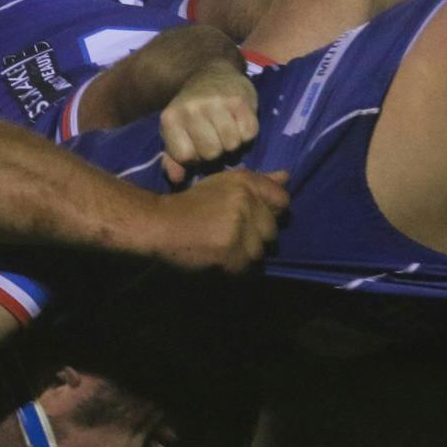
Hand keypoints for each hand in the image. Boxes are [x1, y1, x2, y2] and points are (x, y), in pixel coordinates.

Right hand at [152, 169, 288, 273]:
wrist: (159, 225)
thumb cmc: (190, 204)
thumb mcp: (223, 184)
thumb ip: (258, 182)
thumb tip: (286, 177)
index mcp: (244, 182)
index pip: (282, 199)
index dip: (271, 211)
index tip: (253, 217)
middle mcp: (246, 202)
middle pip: (272, 229)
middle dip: (256, 235)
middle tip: (230, 235)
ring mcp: (240, 229)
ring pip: (260, 251)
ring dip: (245, 254)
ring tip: (223, 248)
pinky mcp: (232, 254)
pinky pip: (247, 268)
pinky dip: (235, 269)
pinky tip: (219, 260)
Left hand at [158, 66, 258, 182]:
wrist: (210, 74)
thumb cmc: (191, 111)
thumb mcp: (175, 132)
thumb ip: (173, 158)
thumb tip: (178, 179)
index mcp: (170, 118)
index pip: (185, 157)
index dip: (195, 157)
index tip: (197, 146)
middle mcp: (191, 109)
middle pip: (211, 153)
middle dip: (216, 150)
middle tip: (215, 136)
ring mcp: (216, 102)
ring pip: (232, 145)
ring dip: (233, 142)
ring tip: (227, 129)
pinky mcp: (240, 99)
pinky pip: (249, 133)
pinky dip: (247, 132)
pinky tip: (238, 121)